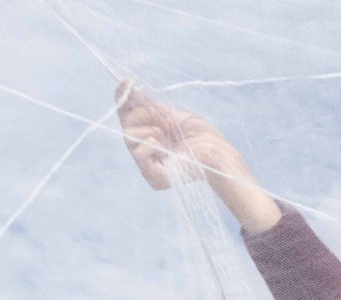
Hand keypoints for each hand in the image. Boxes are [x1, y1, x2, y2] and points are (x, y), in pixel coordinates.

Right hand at [115, 79, 245, 189]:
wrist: (217, 152)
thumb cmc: (200, 135)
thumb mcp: (171, 114)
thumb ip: (149, 107)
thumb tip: (130, 89)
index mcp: (150, 137)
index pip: (127, 118)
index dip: (123, 99)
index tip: (126, 81)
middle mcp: (146, 152)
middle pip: (126, 125)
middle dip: (143, 115)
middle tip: (165, 119)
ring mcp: (148, 167)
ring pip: (128, 138)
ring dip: (149, 129)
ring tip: (167, 133)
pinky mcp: (153, 178)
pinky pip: (137, 153)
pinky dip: (149, 144)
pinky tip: (162, 144)